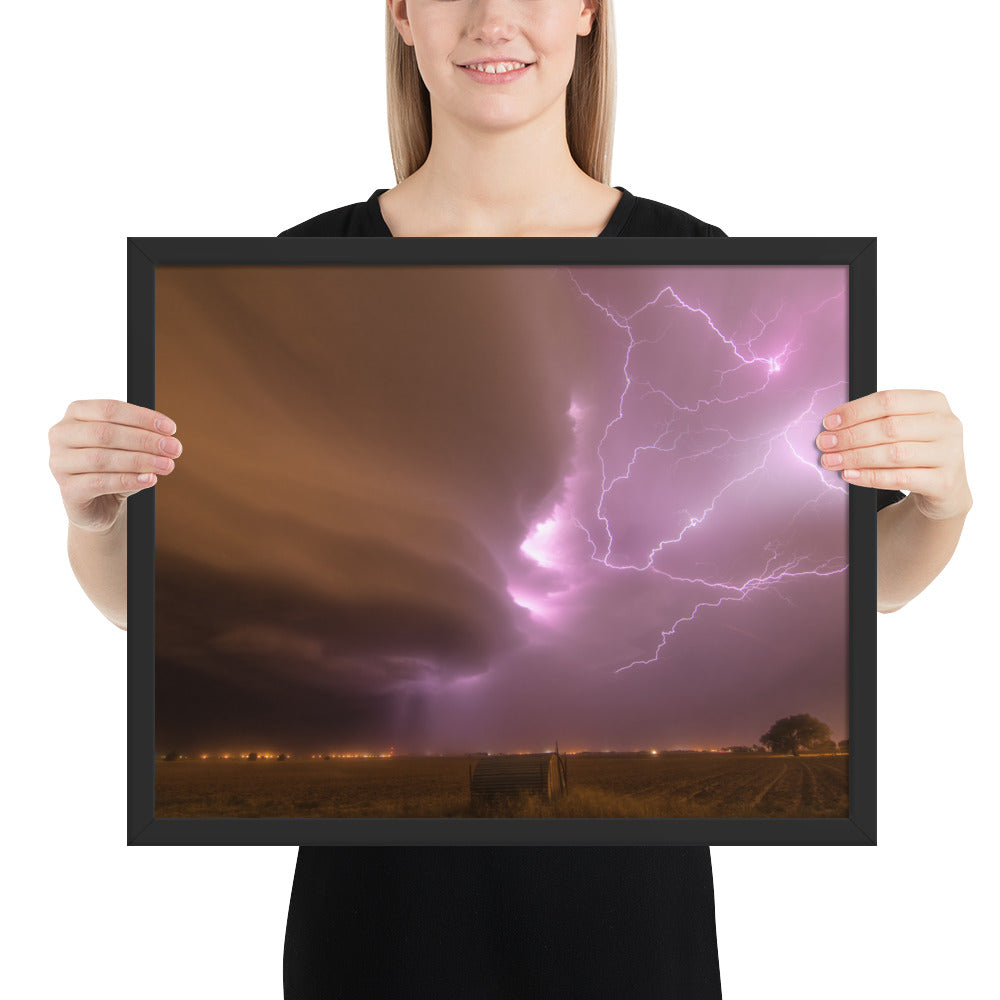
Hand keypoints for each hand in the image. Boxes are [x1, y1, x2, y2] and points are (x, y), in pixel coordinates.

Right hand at [48, 400, 182, 532]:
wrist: (100, 503)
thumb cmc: (114, 467)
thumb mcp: (129, 447)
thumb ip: (143, 439)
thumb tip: (167, 441)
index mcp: (76, 414)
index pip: (109, 409)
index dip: (142, 417)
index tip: (171, 429)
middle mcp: (61, 435)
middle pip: (106, 433)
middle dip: (145, 440)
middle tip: (174, 449)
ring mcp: (59, 463)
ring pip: (102, 458)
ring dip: (140, 461)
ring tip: (167, 465)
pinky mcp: (67, 490)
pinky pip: (99, 483)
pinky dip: (128, 480)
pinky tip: (149, 480)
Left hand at [816, 389, 971, 520]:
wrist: (945, 487)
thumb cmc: (916, 450)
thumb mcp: (904, 429)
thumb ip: (876, 421)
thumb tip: (832, 425)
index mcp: (934, 403)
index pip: (889, 400)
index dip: (855, 411)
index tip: (829, 422)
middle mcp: (946, 425)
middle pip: (889, 427)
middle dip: (850, 436)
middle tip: (825, 443)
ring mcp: (949, 454)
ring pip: (894, 453)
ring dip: (856, 457)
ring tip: (831, 460)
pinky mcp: (944, 482)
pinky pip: (900, 479)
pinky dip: (870, 476)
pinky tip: (849, 475)